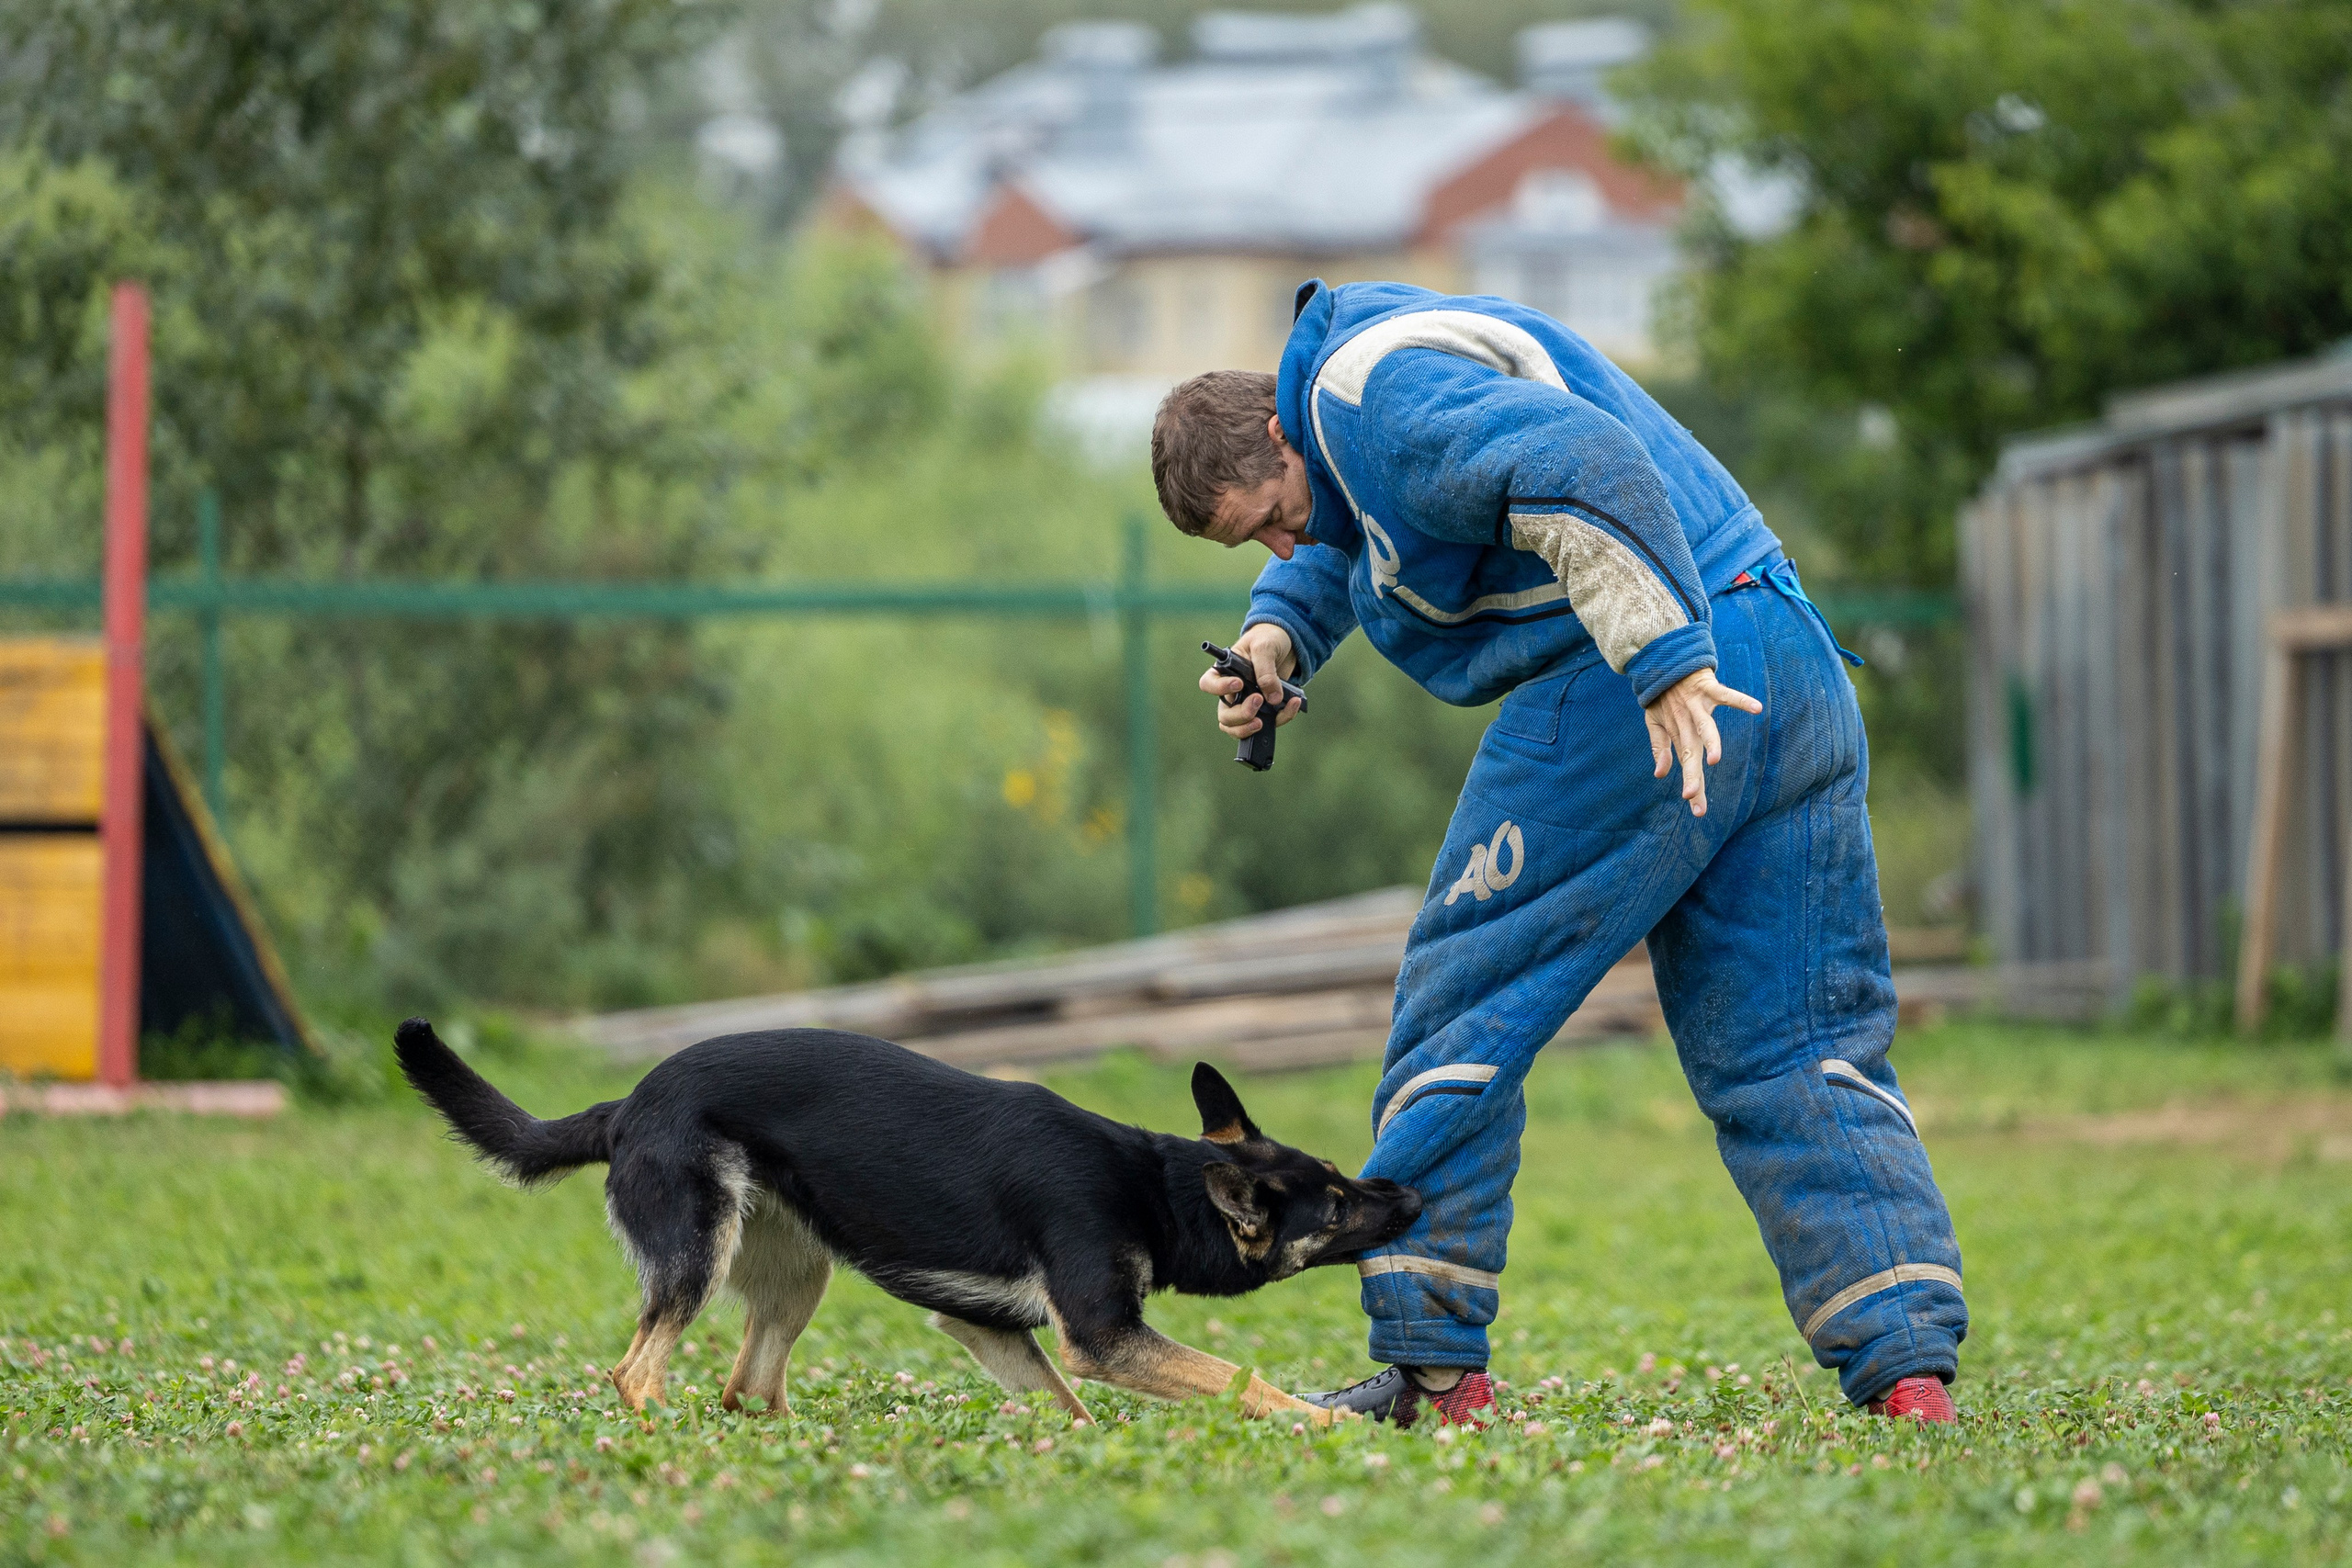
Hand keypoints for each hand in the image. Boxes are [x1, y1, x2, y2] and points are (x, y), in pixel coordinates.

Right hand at [1200, 623, 1300, 738]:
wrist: (1289, 643)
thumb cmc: (1268, 639)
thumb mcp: (1265, 646)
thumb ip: (1265, 670)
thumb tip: (1272, 699)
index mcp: (1226, 671)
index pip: (1209, 684)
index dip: (1220, 688)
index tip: (1239, 684)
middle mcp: (1233, 691)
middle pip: (1225, 714)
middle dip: (1240, 714)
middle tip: (1258, 701)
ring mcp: (1248, 703)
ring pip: (1239, 727)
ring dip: (1249, 728)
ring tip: (1263, 720)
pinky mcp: (1266, 709)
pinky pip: (1270, 723)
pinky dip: (1282, 718)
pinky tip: (1293, 704)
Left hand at [1643, 667, 1761, 817]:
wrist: (1663, 663)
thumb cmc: (1661, 697)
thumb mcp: (1654, 723)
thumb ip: (1660, 748)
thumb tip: (1660, 774)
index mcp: (1678, 734)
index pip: (1686, 765)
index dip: (1692, 785)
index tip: (1696, 808)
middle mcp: (1686, 722)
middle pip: (1691, 753)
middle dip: (1692, 775)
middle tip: (1692, 796)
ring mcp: (1697, 705)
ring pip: (1705, 726)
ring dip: (1710, 741)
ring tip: (1714, 759)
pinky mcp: (1707, 688)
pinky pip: (1726, 695)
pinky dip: (1740, 700)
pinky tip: (1756, 708)